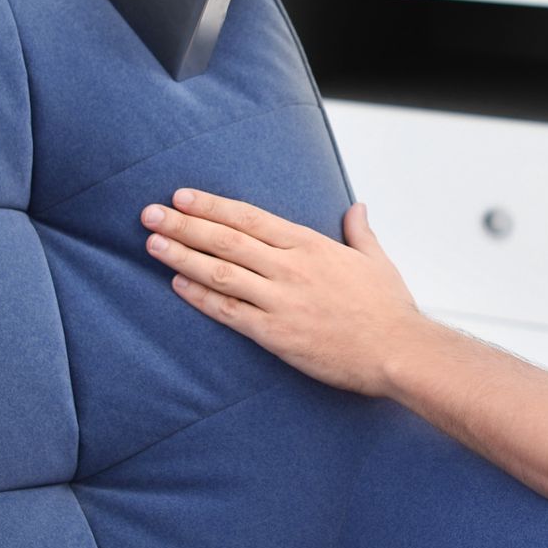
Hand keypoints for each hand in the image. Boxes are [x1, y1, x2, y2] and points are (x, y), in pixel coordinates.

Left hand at [138, 188, 428, 396]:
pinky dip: (200, 297)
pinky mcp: (275, 334)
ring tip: (152, 243)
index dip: (211, 206)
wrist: (397, 350)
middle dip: (184, 224)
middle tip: (150, 213)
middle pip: (226, 240)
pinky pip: (228, 312)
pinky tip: (177, 284)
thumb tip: (356, 209)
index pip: (249, 217)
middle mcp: (290, 268)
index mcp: (310, 245)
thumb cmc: (388, 308)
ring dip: (182, 256)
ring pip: (220, 272)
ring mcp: (280, 300)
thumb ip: (359, 232)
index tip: (182, 196)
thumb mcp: (376, 260)